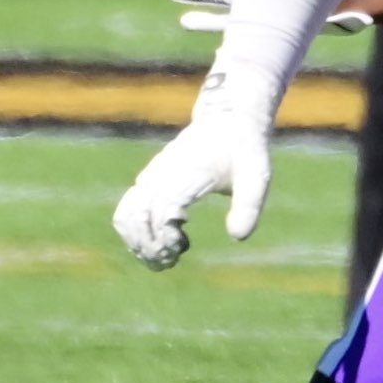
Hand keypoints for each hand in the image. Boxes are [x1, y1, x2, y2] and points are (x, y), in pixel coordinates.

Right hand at [112, 62, 282, 269]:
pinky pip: (129, 208)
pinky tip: (163, 237)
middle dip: (147, 246)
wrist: (229, 121)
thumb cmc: (244, 151)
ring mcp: (152, 176)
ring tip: (163, 256)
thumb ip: (248, 206)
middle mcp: (162, 175)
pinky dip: (136, 230)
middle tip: (170, 262)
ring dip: (137, 240)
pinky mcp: (149, 180)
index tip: (180, 249)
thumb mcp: (256, 177)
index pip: (161, 211)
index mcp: (187, 175)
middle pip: (135, 217)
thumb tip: (237, 237)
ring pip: (126, 214)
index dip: (163, 236)